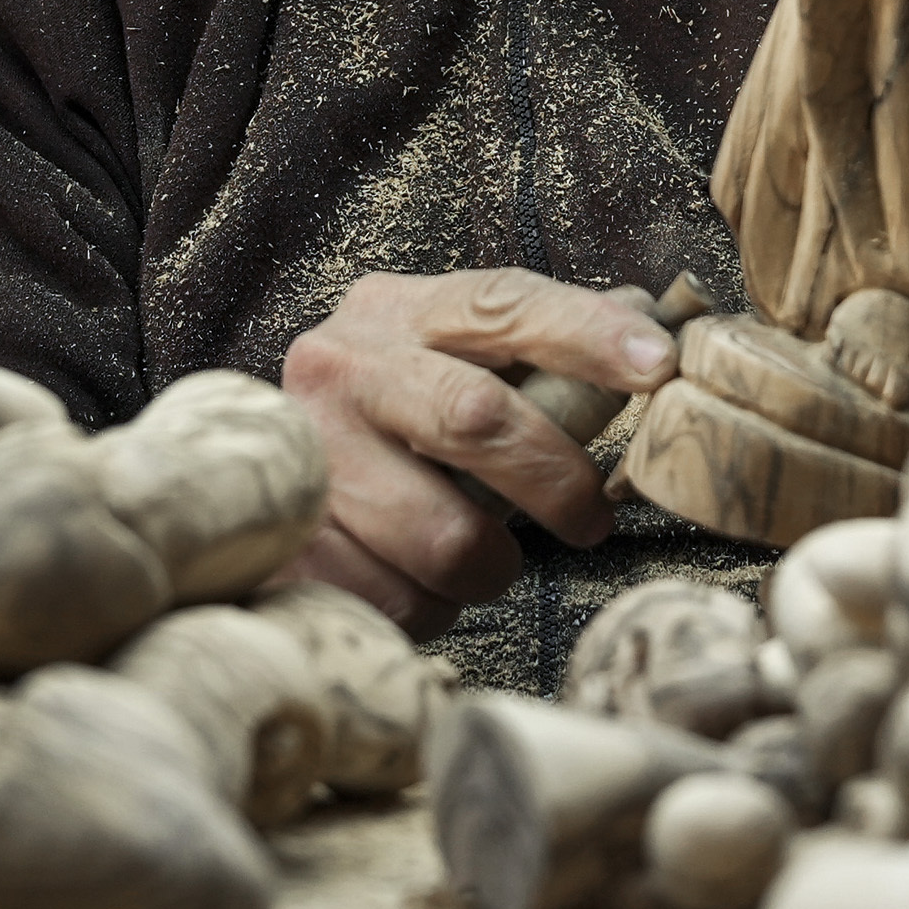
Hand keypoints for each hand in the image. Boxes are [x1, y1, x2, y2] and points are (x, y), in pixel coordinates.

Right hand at [273, 269, 664, 635]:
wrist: (251, 471)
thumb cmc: (392, 419)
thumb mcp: (450, 362)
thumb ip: (536, 357)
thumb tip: (656, 356)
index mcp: (398, 311)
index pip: (505, 303)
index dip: (587, 333)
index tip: (657, 366)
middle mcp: (341, 368)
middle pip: (477, 418)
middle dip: (556, 480)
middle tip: (589, 517)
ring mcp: (307, 455)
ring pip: (446, 537)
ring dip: (490, 564)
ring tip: (479, 552)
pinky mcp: (289, 541)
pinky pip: (400, 599)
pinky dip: (431, 604)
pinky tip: (417, 576)